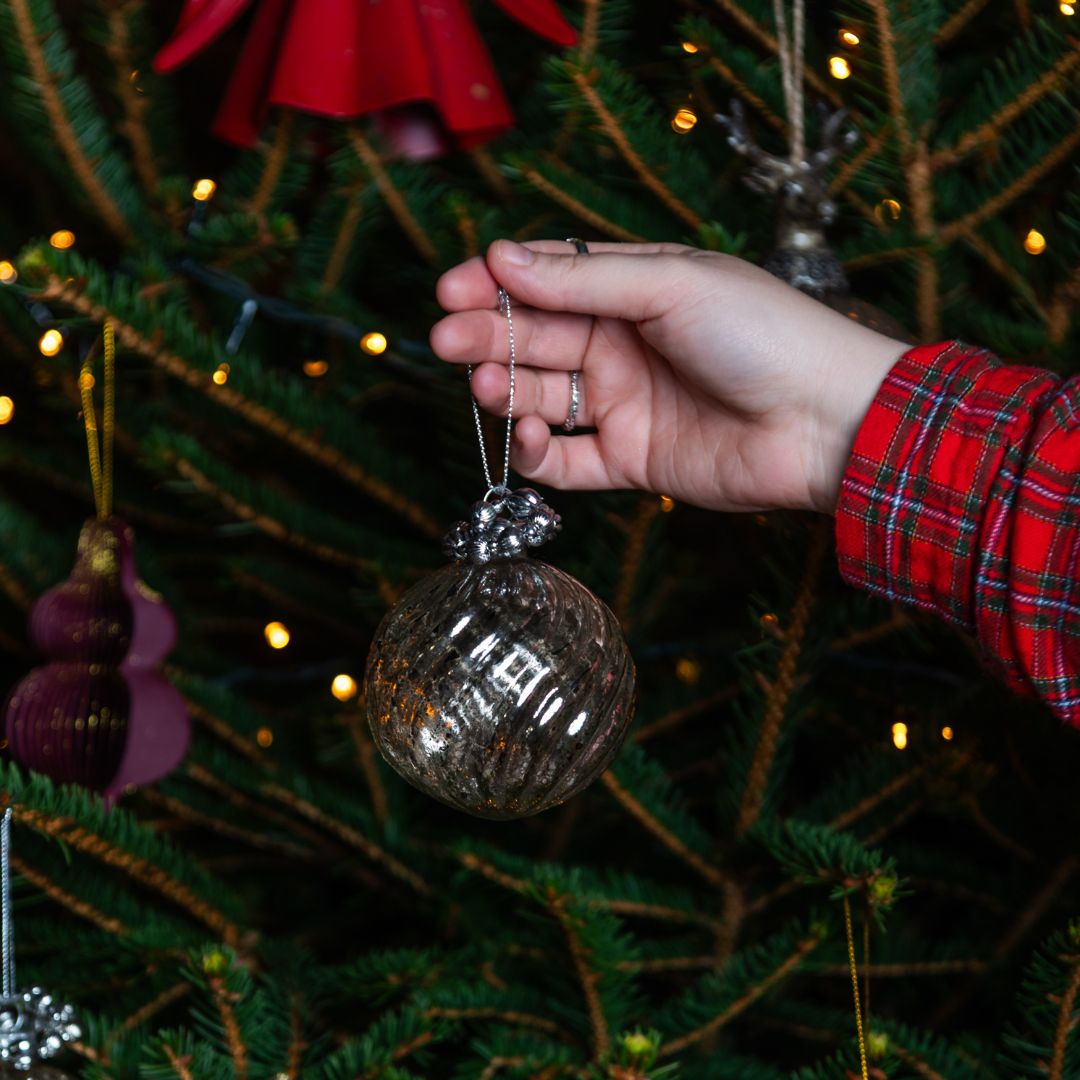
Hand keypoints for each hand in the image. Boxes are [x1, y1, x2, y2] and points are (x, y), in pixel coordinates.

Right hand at [431, 240, 905, 513]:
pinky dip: (541, 453)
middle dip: (488, 337)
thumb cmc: (763, 334)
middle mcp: (624, 346)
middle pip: (536, 339)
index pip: (549, 283)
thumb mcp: (671, 285)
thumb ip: (584, 280)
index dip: (497, 285)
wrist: (824, 420)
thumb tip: (503, 257)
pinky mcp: (634, 460)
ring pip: (544, 398)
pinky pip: (570, 461)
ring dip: (507, 391)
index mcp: (635, 291)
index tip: (451, 289)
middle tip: (446, 339)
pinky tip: (531, 436)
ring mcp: (627, 405)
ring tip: (485, 384)